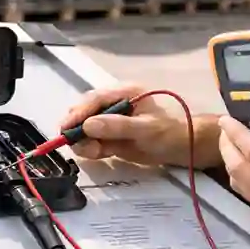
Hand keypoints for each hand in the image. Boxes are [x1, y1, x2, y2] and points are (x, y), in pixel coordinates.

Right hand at [58, 82, 189, 167]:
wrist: (183, 149)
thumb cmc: (169, 133)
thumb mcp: (146, 129)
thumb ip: (117, 126)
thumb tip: (88, 125)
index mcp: (124, 93)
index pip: (96, 99)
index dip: (79, 112)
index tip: (67, 127)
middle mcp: (114, 105)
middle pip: (85, 112)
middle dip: (77, 127)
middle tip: (76, 143)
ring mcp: (111, 122)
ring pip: (85, 129)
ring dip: (83, 141)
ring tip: (94, 152)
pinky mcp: (111, 137)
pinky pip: (92, 142)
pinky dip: (90, 149)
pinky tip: (99, 154)